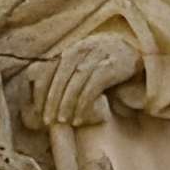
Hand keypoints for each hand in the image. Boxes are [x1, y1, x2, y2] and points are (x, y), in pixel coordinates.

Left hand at [22, 33, 141, 128]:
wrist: (132, 50)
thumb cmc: (101, 60)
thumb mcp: (81, 59)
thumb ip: (63, 71)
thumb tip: (38, 90)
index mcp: (70, 49)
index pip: (49, 68)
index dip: (41, 90)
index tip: (37, 109)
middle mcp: (81, 49)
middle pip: (61, 76)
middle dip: (52, 100)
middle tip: (47, 119)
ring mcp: (97, 56)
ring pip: (76, 82)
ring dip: (66, 104)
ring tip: (62, 121)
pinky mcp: (111, 66)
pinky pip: (93, 87)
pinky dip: (83, 104)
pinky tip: (79, 117)